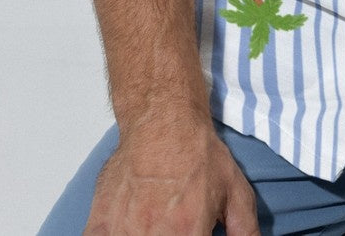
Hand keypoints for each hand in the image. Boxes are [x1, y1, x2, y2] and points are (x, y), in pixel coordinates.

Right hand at [84, 122, 259, 235]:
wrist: (163, 119)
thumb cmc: (196, 153)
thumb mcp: (235, 191)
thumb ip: (245, 230)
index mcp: (187, 234)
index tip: (194, 235)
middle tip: (175, 228)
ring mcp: (122, 233)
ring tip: (153, 225)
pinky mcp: (99, 225)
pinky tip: (128, 230)